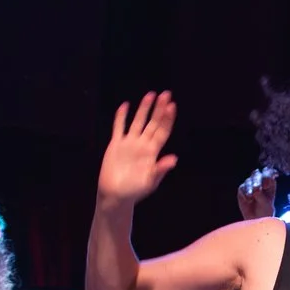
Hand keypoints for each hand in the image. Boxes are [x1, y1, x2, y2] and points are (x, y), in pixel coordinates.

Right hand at [99, 91, 178, 206]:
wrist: (115, 195)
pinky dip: (121, 117)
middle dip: (159, 109)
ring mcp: (129, 144)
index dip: (167, 119)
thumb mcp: (150, 181)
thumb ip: (160, 169)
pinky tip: (125, 105)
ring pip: (138, 122)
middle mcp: (142, 145)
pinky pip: (119, 128)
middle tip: (166, 94)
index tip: (172, 106)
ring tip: (150, 95)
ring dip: (144, 109)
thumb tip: (173, 159)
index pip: (162, 132)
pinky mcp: (116, 145)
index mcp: (152, 153)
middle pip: (153, 123)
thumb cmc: (134, 191)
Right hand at [236, 166, 277, 222]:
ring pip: (249, 180)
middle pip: (257, 174)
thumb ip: (261, 196)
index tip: (267, 184)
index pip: (269, 172)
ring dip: (249, 187)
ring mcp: (250, 184)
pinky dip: (245, 193)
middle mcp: (260, 180)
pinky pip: (242, 188)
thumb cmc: (265, 210)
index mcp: (270, 182)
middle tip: (257, 188)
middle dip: (257, 180)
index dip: (267, 175)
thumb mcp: (266, 204)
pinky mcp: (243, 189)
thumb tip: (255, 189)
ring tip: (251, 197)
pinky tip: (248, 200)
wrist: (256, 219)